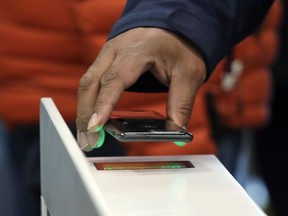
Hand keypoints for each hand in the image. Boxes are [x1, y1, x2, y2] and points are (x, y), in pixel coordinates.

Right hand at [76, 27, 205, 149]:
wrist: (170, 25)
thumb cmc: (179, 46)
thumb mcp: (189, 73)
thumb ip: (181, 103)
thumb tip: (177, 132)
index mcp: (136, 51)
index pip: (114, 80)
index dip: (103, 105)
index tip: (95, 126)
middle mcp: (115, 51)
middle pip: (90, 84)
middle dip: (86, 114)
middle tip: (89, 142)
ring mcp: (107, 55)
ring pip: (86, 84)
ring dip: (83, 111)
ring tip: (87, 137)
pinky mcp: (105, 62)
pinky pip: (91, 82)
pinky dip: (88, 103)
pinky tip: (91, 120)